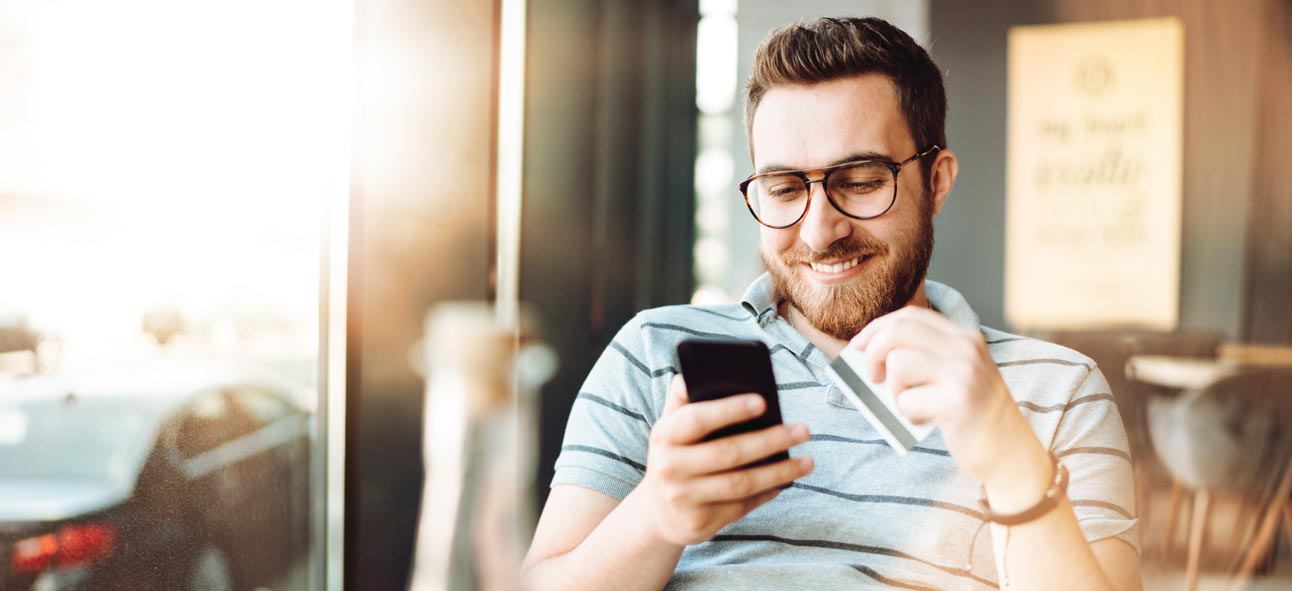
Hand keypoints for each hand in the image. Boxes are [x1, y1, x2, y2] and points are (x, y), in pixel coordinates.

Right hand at [639, 375, 812, 546]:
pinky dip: (767, 493)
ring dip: (779, 472)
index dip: (729, 409)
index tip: (764, 400)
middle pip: (729, 453)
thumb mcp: (670, 426)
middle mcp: (670, 467)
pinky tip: (786, 481)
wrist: (657, 513)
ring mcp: (684, 498)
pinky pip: (742, 506)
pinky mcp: (700, 523)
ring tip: (807, 460)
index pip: (697, 419)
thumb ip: (683, 398)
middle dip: (771, 440)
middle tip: (803, 430)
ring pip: (741, 484)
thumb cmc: (675, 456)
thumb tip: (695, 371)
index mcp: (664, 435)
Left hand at [849, 306, 1046, 492]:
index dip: (876, 328)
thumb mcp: (953, 378)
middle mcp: (967, 348)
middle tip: (872, 378)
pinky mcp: (958, 400)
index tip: (857, 346)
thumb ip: (922, 359)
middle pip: (898, 331)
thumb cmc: (972, 418)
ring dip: (894, 390)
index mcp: (965, 337)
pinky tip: (925, 421)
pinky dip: (906, 414)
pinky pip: (906, 400)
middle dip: (872, 353)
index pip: (910, 315)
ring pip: (898, 363)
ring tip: (912, 405)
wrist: (1012, 455)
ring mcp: (964, 372)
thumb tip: (867, 354)